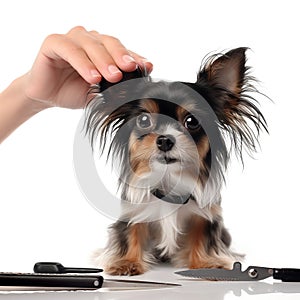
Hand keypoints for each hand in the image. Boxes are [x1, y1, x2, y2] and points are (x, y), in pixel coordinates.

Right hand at [24, 26, 152, 108]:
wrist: (48, 97)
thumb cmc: (75, 92)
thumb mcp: (100, 92)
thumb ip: (115, 87)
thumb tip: (135, 90)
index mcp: (103, 50)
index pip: (122, 51)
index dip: (135, 58)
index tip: (147, 68)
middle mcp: (89, 41)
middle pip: (109, 43)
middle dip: (120, 57)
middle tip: (129, 70)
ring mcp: (72, 39)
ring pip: (91, 44)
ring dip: (103, 61)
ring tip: (112, 77)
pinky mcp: (54, 42)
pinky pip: (70, 50)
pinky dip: (83, 63)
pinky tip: (92, 77)